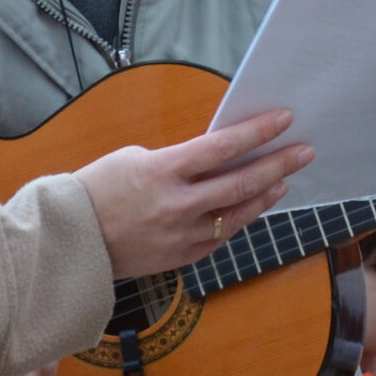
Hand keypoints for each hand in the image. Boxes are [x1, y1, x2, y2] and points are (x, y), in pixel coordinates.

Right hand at [76, 108, 310, 278]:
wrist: (71, 241)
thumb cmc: (98, 190)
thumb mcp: (135, 159)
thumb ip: (179, 160)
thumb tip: (217, 157)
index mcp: (162, 172)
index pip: (222, 147)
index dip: (257, 132)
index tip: (284, 119)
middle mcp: (177, 206)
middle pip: (241, 182)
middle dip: (278, 164)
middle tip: (304, 151)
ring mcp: (183, 235)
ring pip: (239, 213)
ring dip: (266, 193)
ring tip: (285, 178)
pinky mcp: (184, 257)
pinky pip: (223, 235)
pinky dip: (241, 217)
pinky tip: (254, 205)